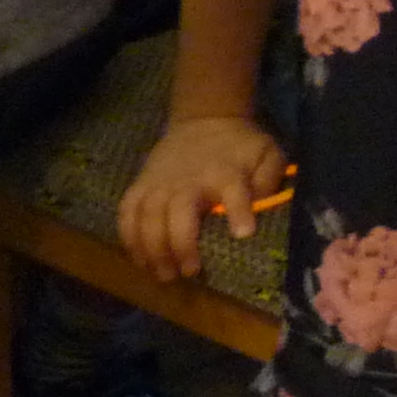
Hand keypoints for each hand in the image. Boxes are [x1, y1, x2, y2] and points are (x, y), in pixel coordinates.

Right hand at [117, 115, 287, 281]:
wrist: (204, 121)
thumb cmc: (239, 147)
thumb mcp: (266, 154)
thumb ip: (269, 177)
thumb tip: (265, 204)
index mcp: (225, 172)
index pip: (233, 190)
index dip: (239, 210)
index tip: (244, 234)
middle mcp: (188, 179)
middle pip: (179, 212)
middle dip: (181, 245)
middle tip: (189, 272)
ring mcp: (159, 183)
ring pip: (147, 217)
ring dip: (153, 249)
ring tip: (164, 274)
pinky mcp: (140, 186)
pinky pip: (126, 214)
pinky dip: (128, 239)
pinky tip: (140, 260)